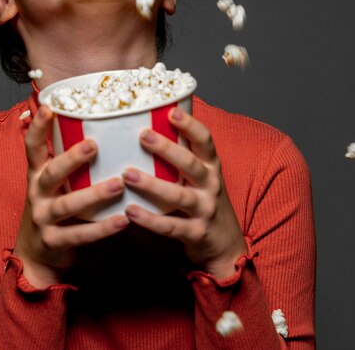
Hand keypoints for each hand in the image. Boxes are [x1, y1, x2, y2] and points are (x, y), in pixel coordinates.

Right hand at [13, 105, 128, 287]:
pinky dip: (102, 228)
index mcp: (36, 174)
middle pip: (52, 173)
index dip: (37, 127)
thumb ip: (64, 159)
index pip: (31, 146)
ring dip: (94, 194)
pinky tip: (123, 219)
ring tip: (118, 184)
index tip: (49, 108)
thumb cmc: (51, 207)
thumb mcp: (50, 182)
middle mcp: (36, 194)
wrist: (34, 254)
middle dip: (71, 159)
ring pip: (67, 205)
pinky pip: (80, 235)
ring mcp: (43, 219)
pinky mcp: (54, 242)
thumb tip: (93, 126)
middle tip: (93, 145)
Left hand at [122, 107, 245, 278]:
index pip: (205, 141)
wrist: (227, 244)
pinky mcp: (195, 233)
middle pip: (190, 164)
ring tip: (127, 174)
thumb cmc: (205, 200)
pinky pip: (170, 226)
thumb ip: (183, 154)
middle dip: (167, 149)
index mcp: (211, 166)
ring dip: (151, 185)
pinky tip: (130, 211)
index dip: (190, 125)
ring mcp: (205, 210)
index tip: (172, 112)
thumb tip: (150, 123)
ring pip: (178, 196)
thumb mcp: (202, 175)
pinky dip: (149, 220)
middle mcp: (211, 185)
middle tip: (143, 135)